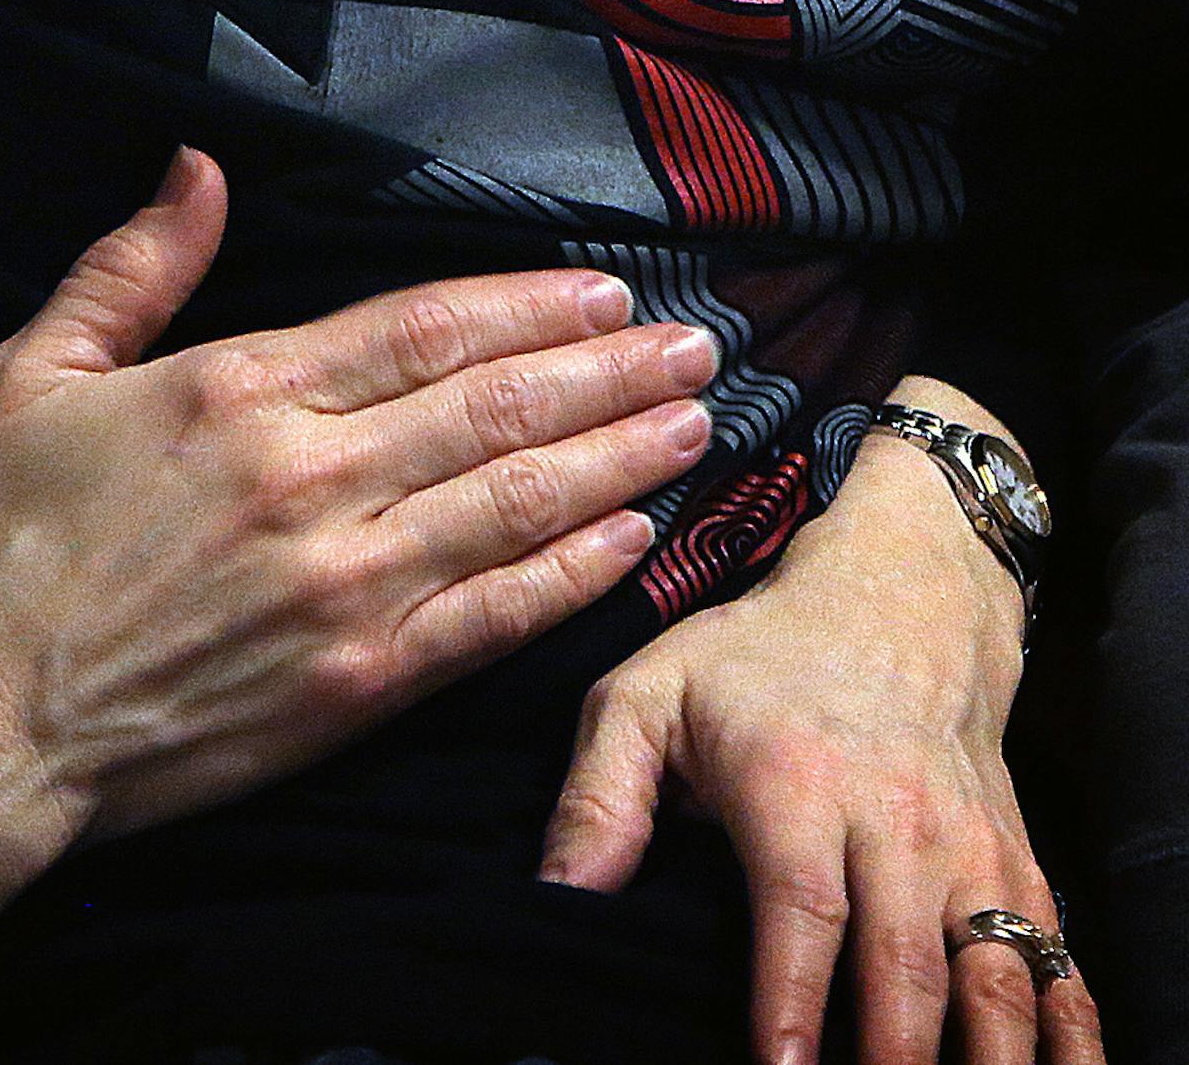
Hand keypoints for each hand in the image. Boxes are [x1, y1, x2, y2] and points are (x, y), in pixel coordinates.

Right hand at [0, 148, 719, 850]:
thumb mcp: (27, 373)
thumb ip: (130, 268)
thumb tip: (200, 168)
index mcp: (239, 390)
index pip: (424, 328)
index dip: (529, 304)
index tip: (607, 287)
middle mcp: (312, 478)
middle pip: (497, 406)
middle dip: (610, 370)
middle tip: (698, 344)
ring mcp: (345, 587)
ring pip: (518, 503)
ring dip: (619, 458)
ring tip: (695, 422)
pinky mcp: (356, 683)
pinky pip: (495, 619)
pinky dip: (573, 575)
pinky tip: (635, 542)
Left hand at [540, 395, 1105, 1064]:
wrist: (897, 598)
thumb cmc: (756, 659)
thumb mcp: (648, 693)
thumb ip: (597, 798)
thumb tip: (557, 898)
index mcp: (796, 781)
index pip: (803, 911)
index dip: (794, 1005)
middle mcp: (895, 820)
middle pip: (905, 967)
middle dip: (891, 1061)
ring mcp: (967, 848)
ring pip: (997, 977)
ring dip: (985, 1056)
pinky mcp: (1018, 866)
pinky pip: (1056, 967)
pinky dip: (1060, 1034)